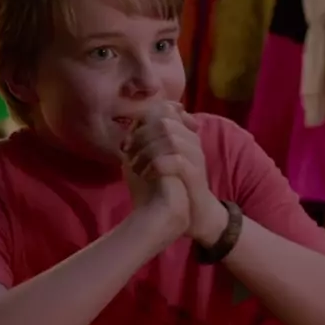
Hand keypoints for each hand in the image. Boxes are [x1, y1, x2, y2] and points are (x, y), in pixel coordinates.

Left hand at [123, 103, 227, 246]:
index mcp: (183, 135)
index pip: (166, 109)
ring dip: (147, 150)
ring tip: (135, 166)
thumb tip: (131, 127)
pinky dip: (157, 164)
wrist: (193, 215)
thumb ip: (146, 142)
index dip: (143, 119)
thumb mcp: (156, 160)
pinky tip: (146, 174)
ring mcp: (195, 158)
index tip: (129, 139)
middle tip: (128, 152)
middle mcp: (192, 142)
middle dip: (141, 135)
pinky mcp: (195, 175)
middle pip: (165, 121)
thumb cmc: (171, 187)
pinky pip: (177, 160)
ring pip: (171, 138)